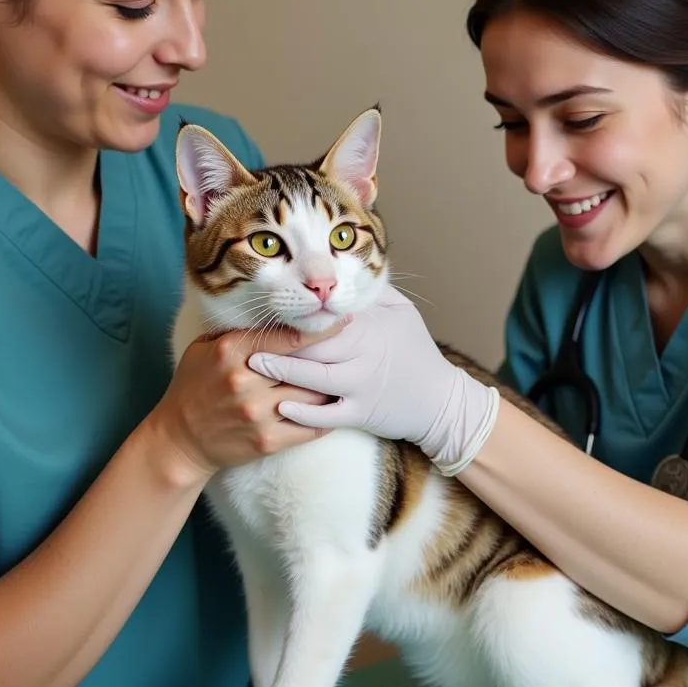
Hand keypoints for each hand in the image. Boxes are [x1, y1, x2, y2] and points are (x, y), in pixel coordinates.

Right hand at [145, 322, 344, 487]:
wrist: (179, 439)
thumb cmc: (194, 386)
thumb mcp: (204, 348)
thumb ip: (238, 331)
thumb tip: (275, 310)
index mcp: (232, 351)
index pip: (289, 337)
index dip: (321, 328)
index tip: (344, 319)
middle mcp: (247, 381)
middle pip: (306, 365)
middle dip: (333, 357)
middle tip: (358, 346)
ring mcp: (258, 413)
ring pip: (313, 396)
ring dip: (331, 388)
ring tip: (348, 377)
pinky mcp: (267, 441)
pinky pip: (311, 427)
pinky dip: (327, 417)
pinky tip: (337, 407)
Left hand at [246, 286, 499, 475]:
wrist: (441, 402)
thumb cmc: (418, 352)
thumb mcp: (403, 312)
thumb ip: (373, 291)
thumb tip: (341, 269)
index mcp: (372, 327)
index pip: (327, 316)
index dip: (297, 312)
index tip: (272, 304)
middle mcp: (365, 356)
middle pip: (314, 344)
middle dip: (279, 340)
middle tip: (246, 335)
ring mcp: (362, 387)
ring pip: (315, 378)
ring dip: (281, 371)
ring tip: (251, 365)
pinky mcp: (361, 415)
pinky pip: (327, 417)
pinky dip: (303, 414)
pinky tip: (279, 407)